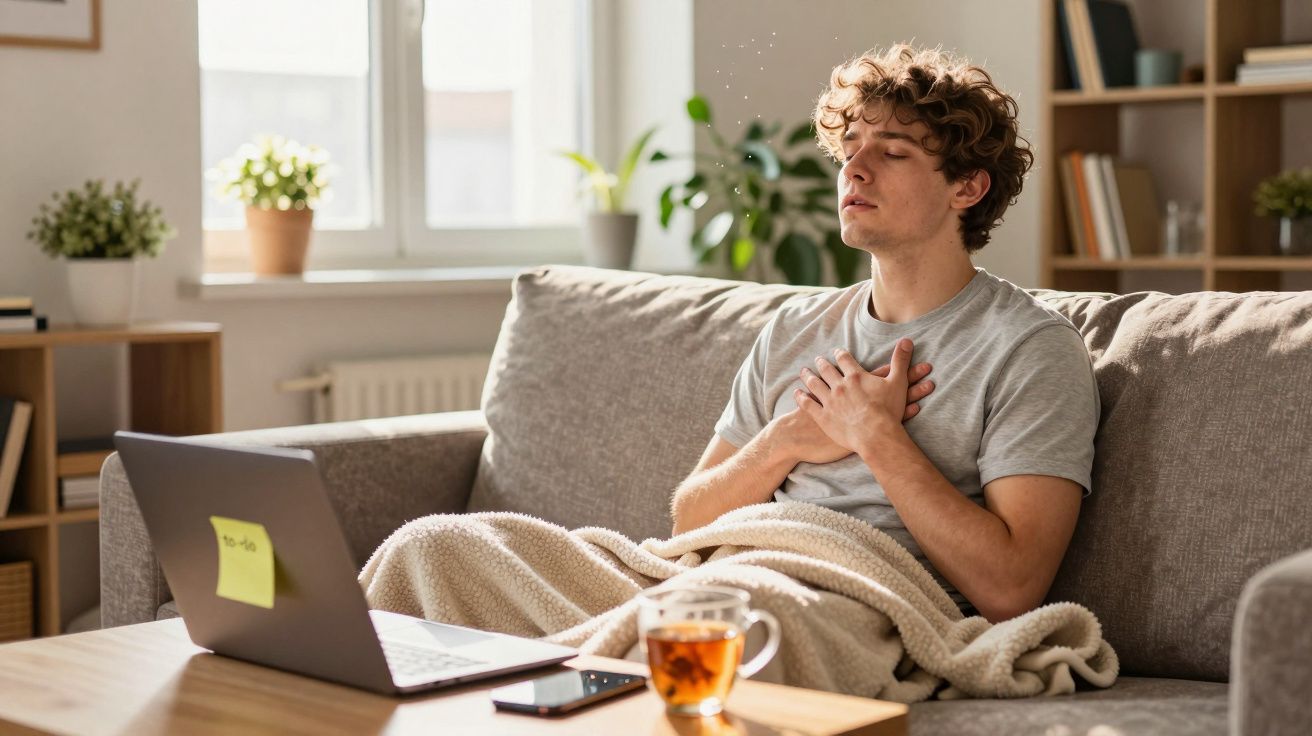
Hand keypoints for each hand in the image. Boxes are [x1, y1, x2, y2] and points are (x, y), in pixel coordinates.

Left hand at [794, 338, 918, 456]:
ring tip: (803, 372)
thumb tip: (907, 340)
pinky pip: (808, 405)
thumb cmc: (889, 410)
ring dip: (808, 377)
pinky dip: (801, 398)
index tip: (836, 352)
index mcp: (855, 376)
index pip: (845, 360)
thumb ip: (900, 360)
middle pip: (827, 370)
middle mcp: (839, 386)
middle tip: (817, 360)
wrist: (876, 435)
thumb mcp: (898, 382)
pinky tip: (797, 393)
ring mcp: (829, 401)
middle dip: (821, 363)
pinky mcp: (823, 417)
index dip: (840, 354)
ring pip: (815, 385)